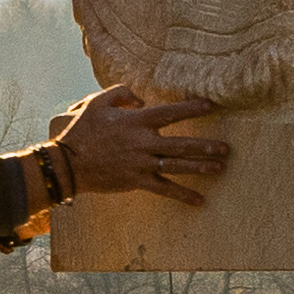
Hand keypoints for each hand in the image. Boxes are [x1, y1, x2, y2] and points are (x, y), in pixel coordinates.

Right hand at [56, 86, 229, 202]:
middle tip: (225, 148)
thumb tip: (142, 100)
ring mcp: (141, 164)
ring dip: (200, 167)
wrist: (68, 163)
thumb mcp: (97, 102)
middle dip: (204, 145)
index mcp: (135, 122)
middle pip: (180, 144)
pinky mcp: (136, 181)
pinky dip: (182, 195)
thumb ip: (121, 93)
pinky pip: (164, 190)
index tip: (210, 106)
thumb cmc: (81, 130)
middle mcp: (142, 143)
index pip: (169, 113)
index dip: (190, 108)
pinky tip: (199, 200)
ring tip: (220, 167)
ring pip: (176, 166)